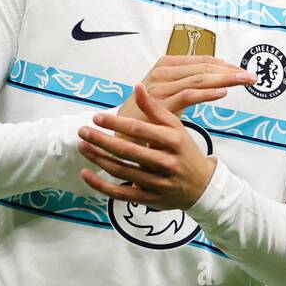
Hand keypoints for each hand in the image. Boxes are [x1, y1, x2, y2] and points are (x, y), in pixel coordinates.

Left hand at [77, 82, 218, 210]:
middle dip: (101, 140)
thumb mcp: (176, 127)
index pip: (139, 130)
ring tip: (82, 146)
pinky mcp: (149, 199)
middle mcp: (165, 163)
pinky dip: (100, 185)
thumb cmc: (185, 151)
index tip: (97, 117)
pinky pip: (120, 193)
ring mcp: (157, 183)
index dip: (115, 123)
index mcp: (173, 141)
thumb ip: (155, 108)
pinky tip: (86, 173)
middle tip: (82, 131)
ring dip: (98, 159)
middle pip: (127, 151)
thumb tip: (137, 86)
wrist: (202, 186)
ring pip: (121, 171)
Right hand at [116, 54, 254, 121]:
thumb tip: (216, 79)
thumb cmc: (146, 114)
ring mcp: (160, 87)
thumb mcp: (168, 93)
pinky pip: (188, 95)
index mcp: (166, 65)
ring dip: (225, 78)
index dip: (225, 64)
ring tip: (244, 81)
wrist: (121, 132)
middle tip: (251, 76)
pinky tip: (223, 93)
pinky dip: (207, 93)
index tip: (243, 71)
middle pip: (204, 67)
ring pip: (199, 79)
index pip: (202, 60)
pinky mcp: (160, 104)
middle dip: (230, 70)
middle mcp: (162, 72)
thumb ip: (187, 83)